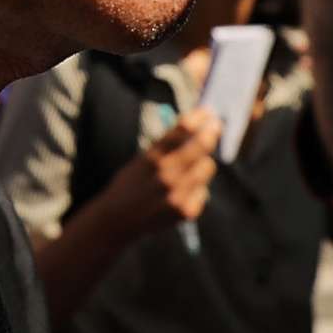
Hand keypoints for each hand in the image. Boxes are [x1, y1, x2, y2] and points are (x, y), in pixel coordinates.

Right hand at [97, 108, 222, 233]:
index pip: (182, 130)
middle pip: (201, 145)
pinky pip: (203, 190)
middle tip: (216, 126)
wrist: (116, 221)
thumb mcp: (141, 161)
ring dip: (203, 163)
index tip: (208, 111)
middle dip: (210, 132)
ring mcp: (177, 195)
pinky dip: (196, 188)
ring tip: (189, 169)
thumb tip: (195, 127)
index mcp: (152, 158)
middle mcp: (165, 175)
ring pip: (207, 166)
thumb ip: (166, 148)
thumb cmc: (131, 185)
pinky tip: (181, 193)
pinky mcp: (185, 211)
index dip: (199, 117)